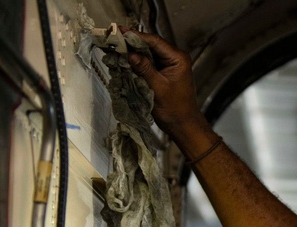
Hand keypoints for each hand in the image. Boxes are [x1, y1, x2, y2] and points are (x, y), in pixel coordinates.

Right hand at [122, 29, 210, 146]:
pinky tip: (123, 60)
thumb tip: (130, 54)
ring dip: (132, 52)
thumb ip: (144, 69)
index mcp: (178, 58)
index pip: (155, 41)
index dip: (137, 36)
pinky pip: (147, 63)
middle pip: (150, 44)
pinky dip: (136, 62)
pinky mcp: (162, 72)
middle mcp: (174, 58)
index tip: (120, 32)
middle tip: (114, 38)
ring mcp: (168, 65)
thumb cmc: (175, 109)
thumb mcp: (158, 88)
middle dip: (132, 43)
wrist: (182, 124)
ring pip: (147, 53)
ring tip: (116, 47)